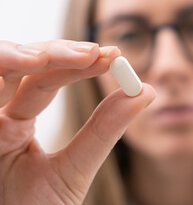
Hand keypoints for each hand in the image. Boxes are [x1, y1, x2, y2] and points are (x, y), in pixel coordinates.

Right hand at [0, 40, 155, 204]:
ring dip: (17, 56)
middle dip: (54, 53)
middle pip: (20, 66)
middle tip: (92, 53)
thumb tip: (145, 92)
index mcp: (18, 123)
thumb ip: (104, 131)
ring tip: (47, 58)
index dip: (78, 64)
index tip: (113, 56)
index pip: (46, 80)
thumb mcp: (74, 169)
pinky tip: (23, 64)